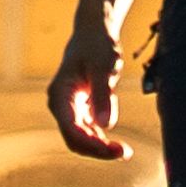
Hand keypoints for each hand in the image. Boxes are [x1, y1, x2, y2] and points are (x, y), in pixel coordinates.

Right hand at [45, 0, 129, 166]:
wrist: (94, 33)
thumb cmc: (97, 46)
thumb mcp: (103, 67)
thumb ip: (103, 95)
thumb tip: (106, 125)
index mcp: (59, 96)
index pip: (72, 130)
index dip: (92, 145)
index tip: (116, 150)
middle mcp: (60, 106)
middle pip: (75, 139)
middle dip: (98, 150)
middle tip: (125, 153)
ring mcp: (69, 109)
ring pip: (82, 139)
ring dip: (101, 147)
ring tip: (125, 151)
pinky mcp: (80, 110)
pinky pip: (89, 132)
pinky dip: (102, 139)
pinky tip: (119, 144)